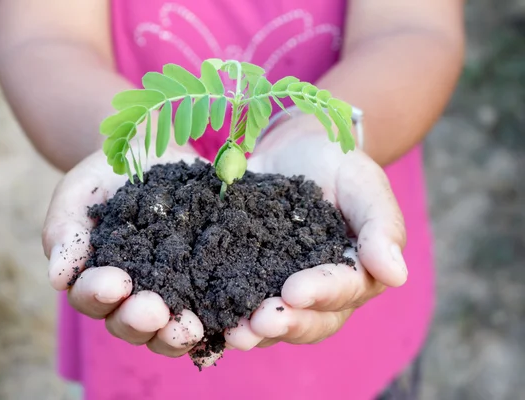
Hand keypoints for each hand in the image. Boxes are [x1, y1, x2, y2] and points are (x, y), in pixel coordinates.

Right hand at [42, 142, 214, 363]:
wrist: (152, 154)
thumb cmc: (106, 177)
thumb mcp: (79, 193)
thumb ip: (65, 231)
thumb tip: (58, 276)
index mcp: (96, 279)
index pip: (91, 296)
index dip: (99, 294)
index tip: (113, 282)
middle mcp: (132, 297)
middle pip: (130, 324)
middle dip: (139, 321)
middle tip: (153, 310)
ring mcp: (172, 294)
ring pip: (169, 329)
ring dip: (177, 333)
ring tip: (190, 326)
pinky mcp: (206, 284)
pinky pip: (214, 310)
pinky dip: (222, 321)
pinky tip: (233, 321)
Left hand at [224, 116, 407, 349]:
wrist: (296, 150)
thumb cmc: (339, 165)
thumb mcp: (364, 185)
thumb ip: (381, 227)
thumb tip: (396, 275)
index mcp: (356, 273)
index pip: (344, 291)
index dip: (321, 293)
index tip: (295, 289)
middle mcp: (321, 292)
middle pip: (310, 320)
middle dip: (285, 323)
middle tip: (259, 322)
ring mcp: (282, 287)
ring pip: (275, 322)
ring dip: (254, 330)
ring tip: (234, 333)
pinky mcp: (249, 278)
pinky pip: (240, 302)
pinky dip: (225, 311)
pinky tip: (205, 315)